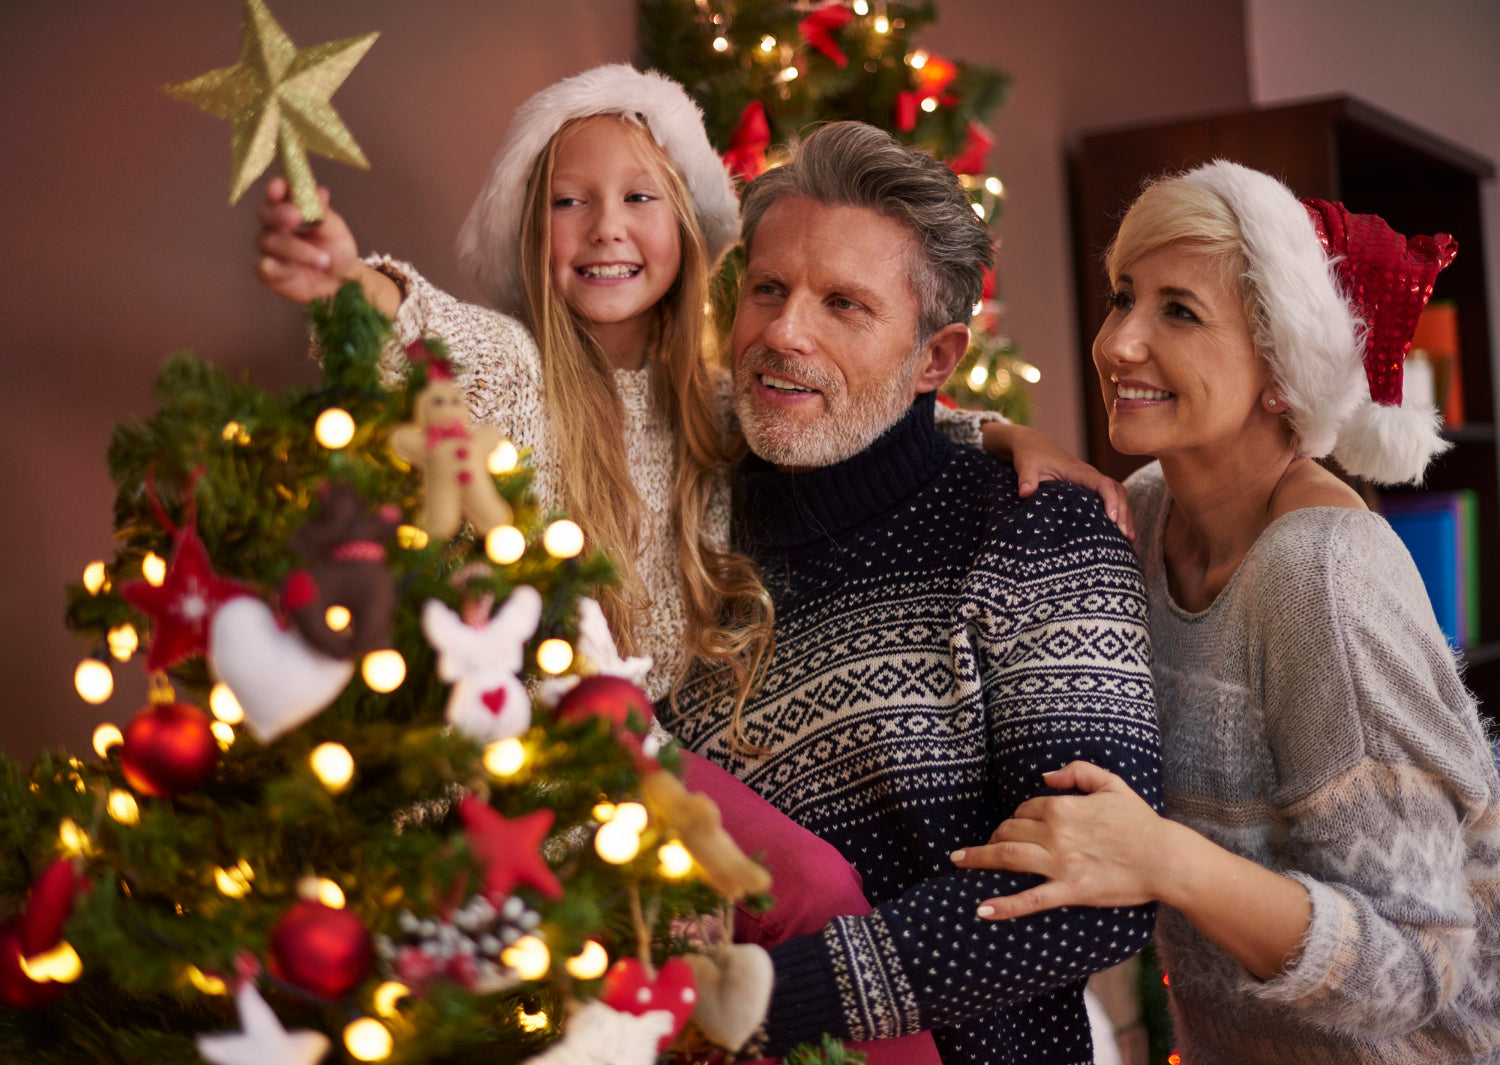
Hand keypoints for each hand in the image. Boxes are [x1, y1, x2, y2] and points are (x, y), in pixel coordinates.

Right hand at [253, 176, 360, 304]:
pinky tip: (296, 271)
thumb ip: (324, 213)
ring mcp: (267, 247)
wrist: (340, 284)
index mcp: (291, 207)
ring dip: (297, 249)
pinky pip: (265, 265)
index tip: (279, 187)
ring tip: (324, 260)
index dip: (276, 188)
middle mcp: (274, 224)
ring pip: (270, 241)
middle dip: (278, 213)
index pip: (278, 192)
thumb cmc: (336, 251)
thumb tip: (320, 192)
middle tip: (295, 216)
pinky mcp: (265, 270)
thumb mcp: (336, 231)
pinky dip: (283, 268)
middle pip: (264, 212)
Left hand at [949, 761, 1162, 919]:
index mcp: (1063, 807)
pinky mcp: (1070, 891)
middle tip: (984, 846)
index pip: (1025, 810)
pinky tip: (981, 909)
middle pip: (1010, 832)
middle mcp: (1056, 833)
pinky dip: (1003, 905)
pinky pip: (1030, 899)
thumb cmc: (1140, 822)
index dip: (1017, 818)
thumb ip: (1078, 771)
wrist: (1165, 858)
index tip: (1014, 826)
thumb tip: (1045, 775)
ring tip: (960, 862)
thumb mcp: (1112, 784)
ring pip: (1009, 858)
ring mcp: (1061, 864)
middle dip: (993, 837)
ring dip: (979, 858)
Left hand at [985, 423, 1133, 539]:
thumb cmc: (1030, 455)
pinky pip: (1109, 497)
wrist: (1032, 444)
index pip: (1103, 484)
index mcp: (1078, 471)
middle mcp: (1089, 475)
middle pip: (1117, 490)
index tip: (1112, 519)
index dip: (1110, 500)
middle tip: (1125, 536)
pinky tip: (1118, 531)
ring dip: (1125, 514)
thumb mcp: (1026, 465)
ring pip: (1117, 494)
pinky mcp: (1088, 487)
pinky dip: (1118, 512)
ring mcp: (1090, 481)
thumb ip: (1026, 478)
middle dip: (1124, 511)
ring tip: (1129, 539)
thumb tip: (1025, 493)